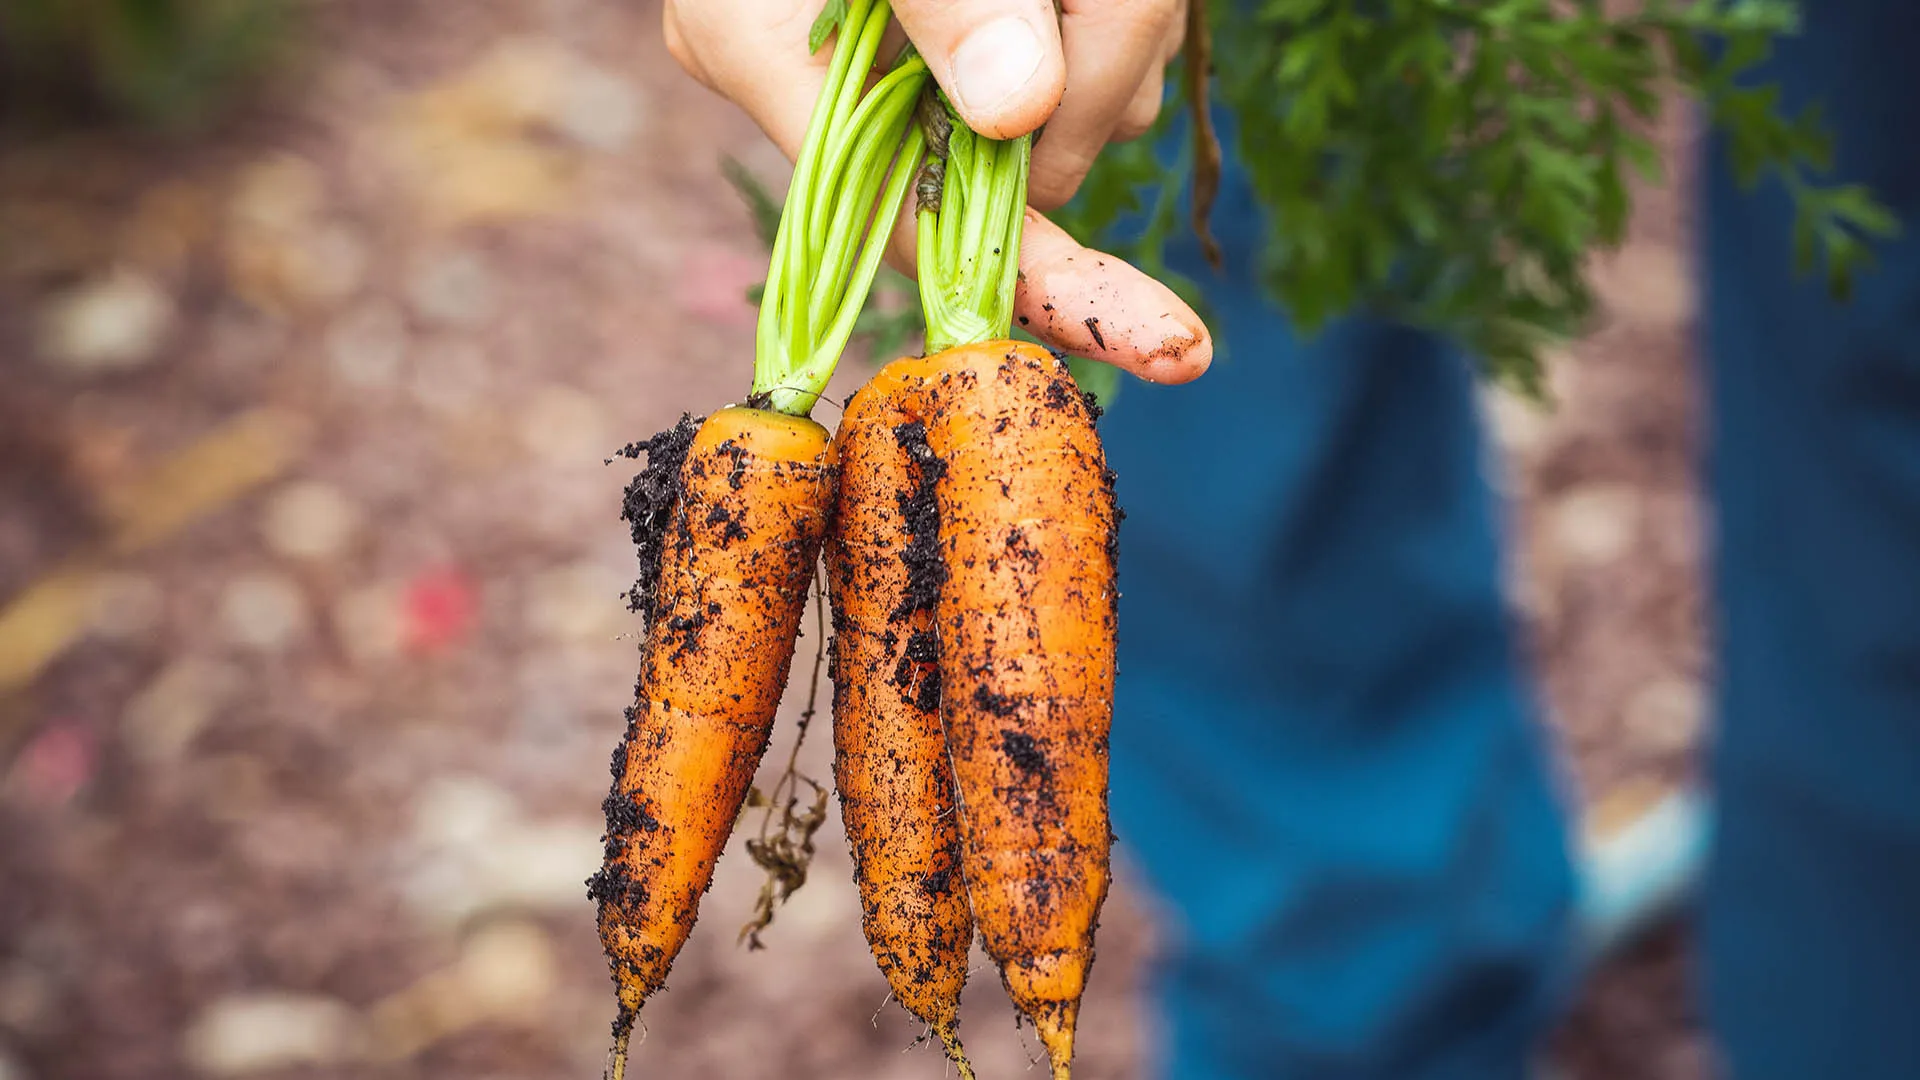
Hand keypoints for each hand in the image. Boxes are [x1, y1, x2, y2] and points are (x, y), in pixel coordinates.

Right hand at [664, 0, 1209, 383]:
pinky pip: (1083, 61)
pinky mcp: (971, 30)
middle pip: (1019, 163)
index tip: (1168, 341)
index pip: (919, 226)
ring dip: (1121, 29)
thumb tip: (1017, 108)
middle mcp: (827, 78)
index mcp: (762, 53)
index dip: (1048, 283)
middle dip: (1104, 75)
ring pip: (1074, 107)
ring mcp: (902, 58)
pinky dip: (1117, 12)